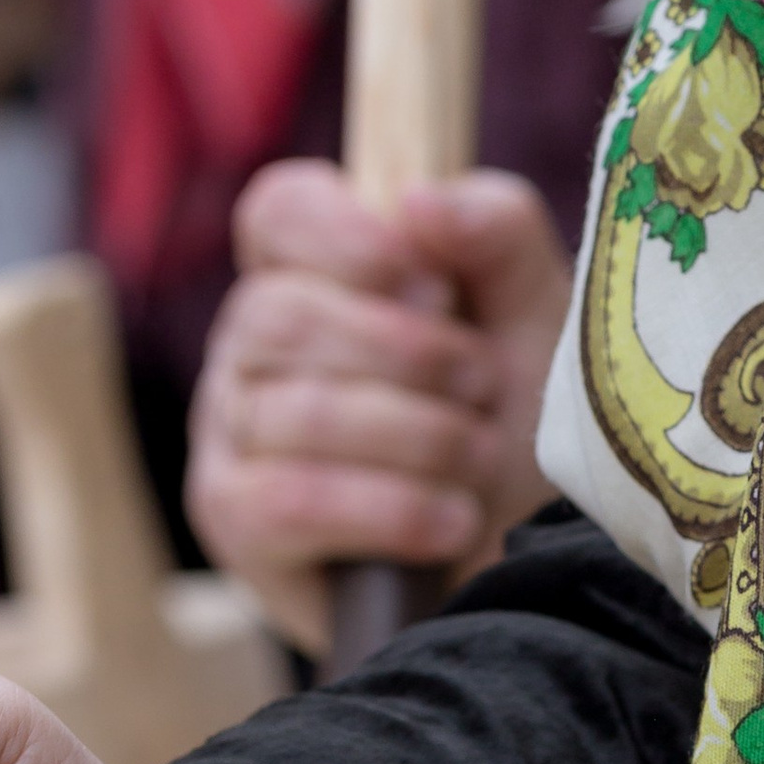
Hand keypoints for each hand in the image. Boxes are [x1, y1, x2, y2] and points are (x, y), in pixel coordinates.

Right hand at [187, 162, 569, 653]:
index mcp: (314, 271)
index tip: (431, 281)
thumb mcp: (533, 317)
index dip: (347, 235)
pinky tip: (450, 520)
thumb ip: (494, 234)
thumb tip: (420, 202)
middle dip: (405, 353)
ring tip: (480, 458)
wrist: (518, 561)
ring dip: (416, 438)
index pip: (279, 210)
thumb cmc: (518, 422)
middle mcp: (252, 343)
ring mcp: (231, 430)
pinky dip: (388, 510)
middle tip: (481, 383)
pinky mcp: (235, 519)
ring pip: (294, 411)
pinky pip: (288, 500)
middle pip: (280, 313)